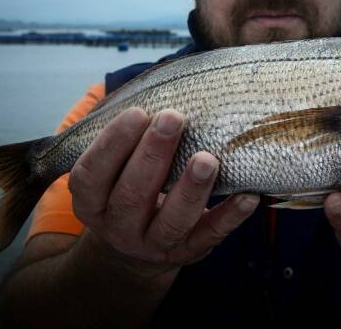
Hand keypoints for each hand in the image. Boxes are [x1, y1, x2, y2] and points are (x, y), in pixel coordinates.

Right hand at [67, 107, 259, 280]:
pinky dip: (230, 216)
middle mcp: (118, 225)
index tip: (137, 112)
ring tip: (208, 159)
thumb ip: (129, 137)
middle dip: (153, 155)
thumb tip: (165, 88)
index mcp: (92, 201)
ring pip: (172, 221)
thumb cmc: (130, 186)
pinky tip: (248, 195)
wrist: (139, 247)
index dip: (112, 144)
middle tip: (174, 119)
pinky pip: (210, 235)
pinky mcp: (188, 252)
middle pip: (132, 195)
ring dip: (191, 189)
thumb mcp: (115, 169)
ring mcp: (153, 243)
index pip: (92, 174)